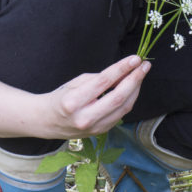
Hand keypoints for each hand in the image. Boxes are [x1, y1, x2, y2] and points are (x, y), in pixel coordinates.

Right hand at [0, 56, 150, 140]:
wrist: (47, 122)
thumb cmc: (61, 98)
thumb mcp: (75, 83)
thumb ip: (98, 79)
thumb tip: (123, 72)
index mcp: (73, 102)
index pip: (104, 82)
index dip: (122, 69)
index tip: (135, 58)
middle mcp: (85, 118)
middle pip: (118, 97)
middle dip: (135, 79)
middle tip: (144, 65)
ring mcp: (94, 128)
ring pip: (123, 107)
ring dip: (136, 89)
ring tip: (140, 74)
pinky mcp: (101, 132)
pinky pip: (120, 114)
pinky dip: (129, 100)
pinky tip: (133, 88)